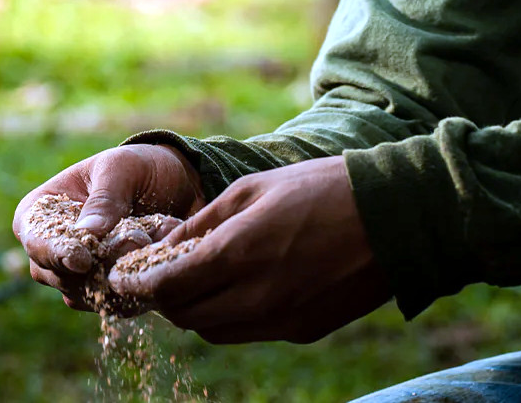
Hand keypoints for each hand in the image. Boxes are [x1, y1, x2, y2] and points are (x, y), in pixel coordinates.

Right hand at [13, 144, 204, 310]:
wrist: (178, 187)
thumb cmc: (139, 167)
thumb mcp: (122, 168)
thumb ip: (105, 198)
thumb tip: (87, 233)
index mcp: (39, 213)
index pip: (34, 240)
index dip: (55, 253)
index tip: (82, 260)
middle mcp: (51, 250)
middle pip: (58, 276)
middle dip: (97, 267)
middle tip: (138, 242)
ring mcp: (77, 276)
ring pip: (87, 295)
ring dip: (122, 276)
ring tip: (155, 243)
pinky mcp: (107, 292)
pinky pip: (115, 305)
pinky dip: (138, 289)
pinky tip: (160, 263)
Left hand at [111, 156, 390, 343]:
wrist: (395, 218)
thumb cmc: (322, 189)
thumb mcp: (252, 189)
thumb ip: (202, 223)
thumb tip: (165, 246)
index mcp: (237, 254)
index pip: (166, 287)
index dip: (139, 285)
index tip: (125, 277)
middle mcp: (254, 297)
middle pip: (185, 316)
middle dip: (165, 298)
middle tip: (159, 276)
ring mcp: (279, 320)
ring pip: (214, 331)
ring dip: (197, 310)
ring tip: (198, 281)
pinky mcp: (301, 332)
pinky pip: (249, 332)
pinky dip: (232, 316)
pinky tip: (240, 287)